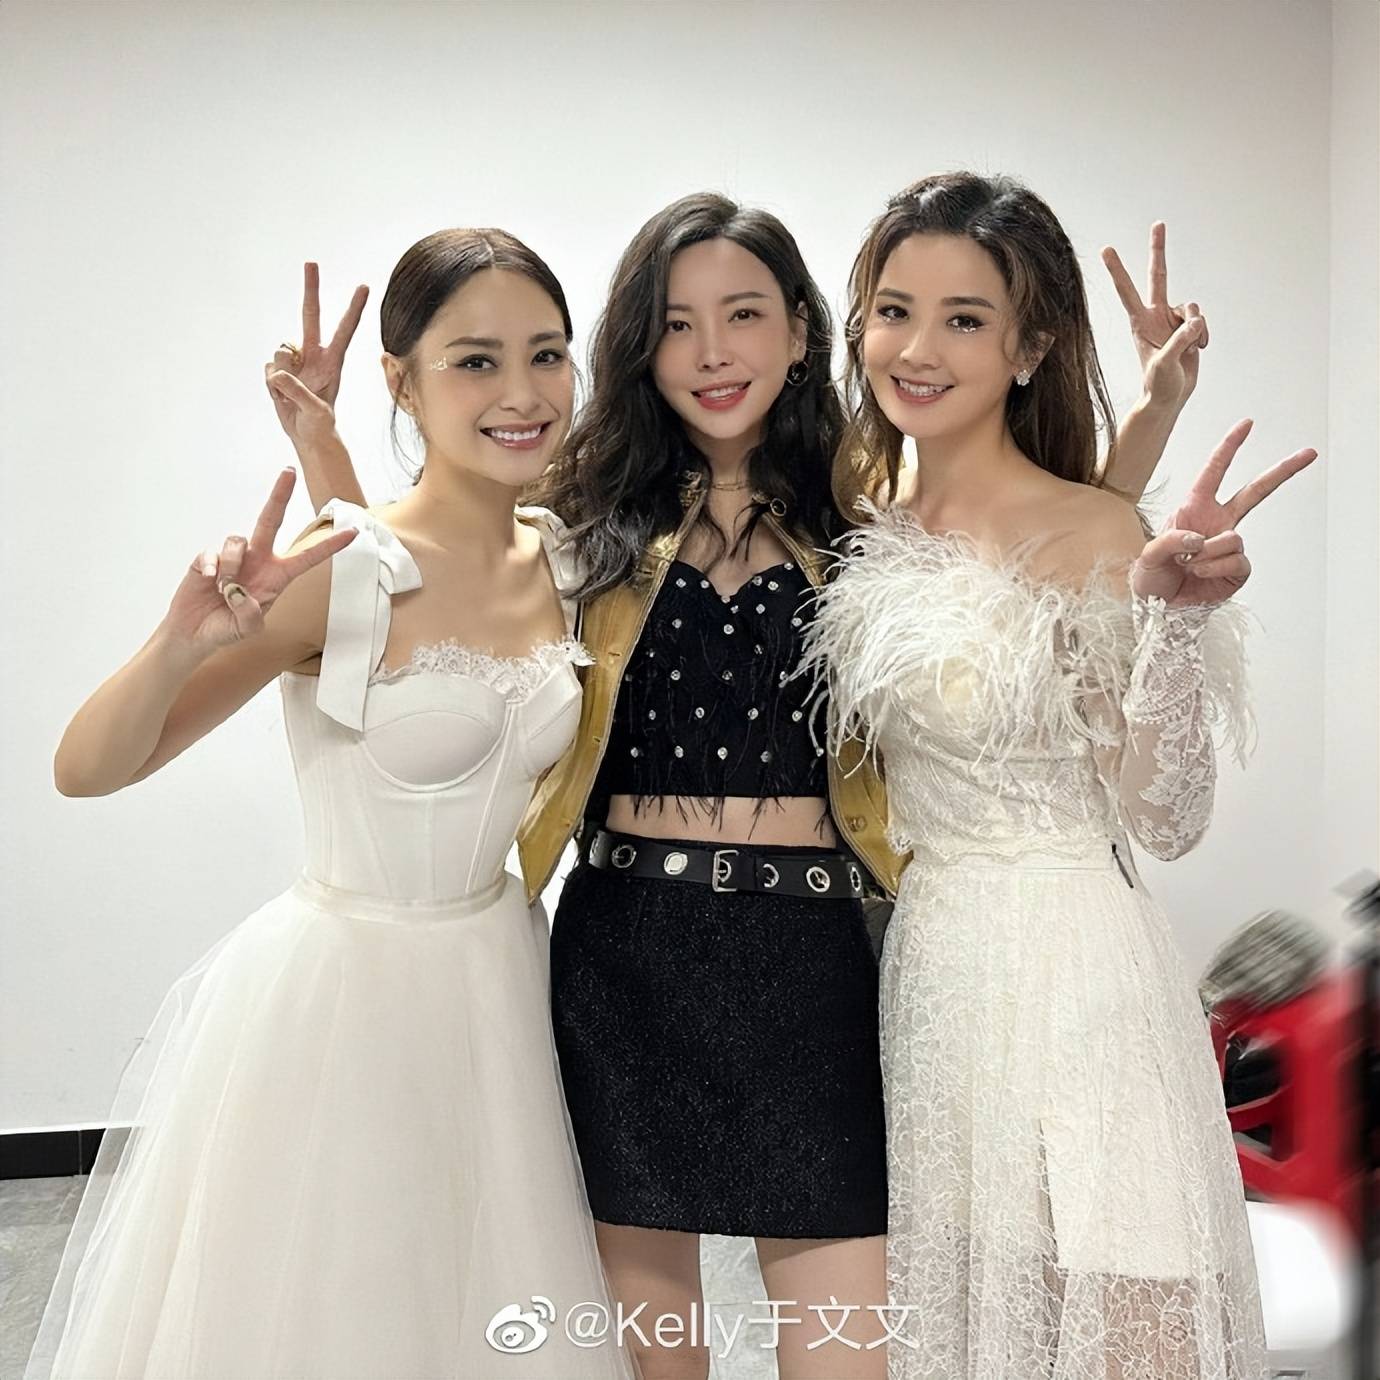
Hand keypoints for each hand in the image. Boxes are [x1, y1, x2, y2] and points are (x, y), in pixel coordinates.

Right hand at [164, 469, 355, 648]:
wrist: (195, 634)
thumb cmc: (226, 629)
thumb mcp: (247, 629)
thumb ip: (250, 614)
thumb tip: (239, 590)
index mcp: (277, 577)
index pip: (308, 558)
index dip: (329, 546)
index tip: (353, 532)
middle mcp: (258, 561)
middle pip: (271, 521)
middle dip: (280, 495)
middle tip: (289, 471)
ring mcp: (233, 558)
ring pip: (237, 542)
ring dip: (231, 567)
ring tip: (223, 590)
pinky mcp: (207, 558)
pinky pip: (211, 553)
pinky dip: (211, 567)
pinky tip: (209, 582)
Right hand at [264, 263, 368, 449]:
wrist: (307, 434)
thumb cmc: (320, 424)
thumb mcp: (316, 412)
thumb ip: (298, 392)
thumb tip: (278, 374)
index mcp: (332, 361)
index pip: (344, 330)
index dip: (353, 309)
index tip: (363, 288)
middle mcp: (313, 354)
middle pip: (310, 315)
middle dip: (311, 288)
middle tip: (311, 262)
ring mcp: (295, 360)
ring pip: (280, 352)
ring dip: (282, 375)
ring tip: (293, 395)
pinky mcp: (277, 370)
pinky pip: (268, 370)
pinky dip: (272, 385)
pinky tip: (283, 395)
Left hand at [1103, 223, 1207, 412]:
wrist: (1170, 397)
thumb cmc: (1158, 385)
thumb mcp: (1164, 365)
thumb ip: (1179, 341)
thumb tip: (1194, 322)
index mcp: (1140, 322)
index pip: (1127, 291)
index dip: (1118, 270)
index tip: (1106, 249)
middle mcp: (1155, 316)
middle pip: (1158, 276)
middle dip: (1158, 250)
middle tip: (1158, 224)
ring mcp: (1172, 320)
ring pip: (1191, 306)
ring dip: (1196, 326)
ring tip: (1188, 348)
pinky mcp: (1188, 328)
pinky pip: (1202, 320)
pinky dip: (1203, 335)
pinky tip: (1196, 349)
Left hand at [1132, 419, 1316, 606]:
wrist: (1159, 609)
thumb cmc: (1151, 578)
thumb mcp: (1147, 556)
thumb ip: (1169, 542)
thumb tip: (1199, 538)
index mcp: (1194, 509)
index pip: (1214, 472)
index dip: (1229, 447)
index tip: (1247, 424)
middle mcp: (1217, 523)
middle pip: (1255, 492)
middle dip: (1282, 472)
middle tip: (1309, 452)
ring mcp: (1229, 546)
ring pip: (1233, 538)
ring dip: (1207, 554)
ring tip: (1188, 564)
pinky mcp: (1237, 569)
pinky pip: (1237, 561)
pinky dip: (1215, 568)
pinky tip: (1201, 574)